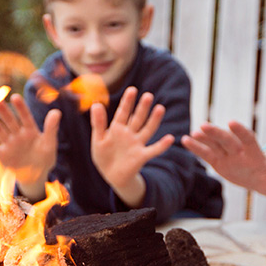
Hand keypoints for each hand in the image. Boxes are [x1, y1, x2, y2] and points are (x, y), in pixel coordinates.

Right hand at [0, 94, 59, 200]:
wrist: (35, 176)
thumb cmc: (45, 158)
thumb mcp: (49, 144)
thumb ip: (51, 128)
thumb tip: (57, 111)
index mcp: (31, 130)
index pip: (25, 117)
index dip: (20, 108)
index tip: (15, 97)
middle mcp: (18, 134)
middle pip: (10, 121)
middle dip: (4, 111)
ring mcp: (10, 144)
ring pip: (0, 131)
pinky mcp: (3, 155)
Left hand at [90, 87, 175, 207]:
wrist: (111, 176)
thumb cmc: (104, 156)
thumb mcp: (98, 139)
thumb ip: (97, 123)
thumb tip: (96, 104)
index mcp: (117, 128)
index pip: (123, 112)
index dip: (127, 102)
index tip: (132, 90)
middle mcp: (130, 133)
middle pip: (137, 118)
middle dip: (142, 107)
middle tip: (148, 95)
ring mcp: (137, 144)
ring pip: (147, 129)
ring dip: (154, 120)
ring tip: (160, 108)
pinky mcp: (142, 156)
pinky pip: (154, 150)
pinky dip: (162, 145)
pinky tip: (170, 138)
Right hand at [182, 121, 265, 195]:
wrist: (264, 178)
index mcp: (255, 154)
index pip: (248, 140)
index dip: (241, 132)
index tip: (232, 123)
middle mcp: (240, 151)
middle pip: (228, 140)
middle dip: (217, 133)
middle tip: (204, 126)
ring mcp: (228, 155)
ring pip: (215, 144)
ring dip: (205, 138)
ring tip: (193, 133)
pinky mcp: (219, 161)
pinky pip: (207, 154)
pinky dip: (197, 148)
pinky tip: (185, 140)